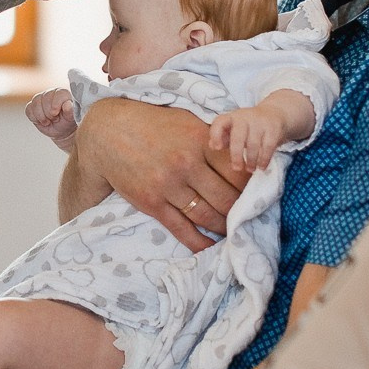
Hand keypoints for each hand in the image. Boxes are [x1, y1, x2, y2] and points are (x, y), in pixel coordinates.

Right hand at [25, 88, 78, 149]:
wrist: (62, 130)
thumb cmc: (69, 121)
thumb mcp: (72, 118)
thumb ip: (71, 111)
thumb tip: (67, 105)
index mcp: (64, 94)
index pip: (58, 93)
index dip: (55, 103)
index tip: (56, 113)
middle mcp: (52, 93)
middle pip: (45, 97)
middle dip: (48, 112)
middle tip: (55, 119)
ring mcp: (41, 99)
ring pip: (35, 102)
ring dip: (41, 115)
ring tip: (48, 122)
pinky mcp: (33, 106)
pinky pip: (28, 109)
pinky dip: (34, 117)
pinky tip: (41, 121)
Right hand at [78, 99, 248, 250]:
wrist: (108, 133)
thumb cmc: (152, 124)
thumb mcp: (187, 121)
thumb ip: (213, 139)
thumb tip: (242, 156)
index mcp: (201, 142)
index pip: (238, 172)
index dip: (252, 188)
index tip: (259, 197)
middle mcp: (187, 164)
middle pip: (226, 199)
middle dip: (241, 213)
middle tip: (250, 221)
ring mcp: (168, 186)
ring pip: (207, 217)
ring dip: (223, 228)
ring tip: (233, 234)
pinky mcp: (152, 203)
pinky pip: (182, 229)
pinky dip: (199, 242)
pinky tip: (210, 247)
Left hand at [208, 105, 287, 172]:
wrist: (275, 113)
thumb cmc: (249, 126)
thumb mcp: (234, 129)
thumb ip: (222, 137)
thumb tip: (212, 145)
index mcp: (231, 118)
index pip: (220, 122)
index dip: (216, 134)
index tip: (217, 148)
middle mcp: (244, 118)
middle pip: (238, 137)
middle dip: (236, 155)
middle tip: (237, 168)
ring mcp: (259, 122)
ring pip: (254, 143)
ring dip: (251, 160)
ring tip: (250, 169)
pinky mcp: (273, 128)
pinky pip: (268, 146)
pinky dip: (264, 159)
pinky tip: (261, 166)